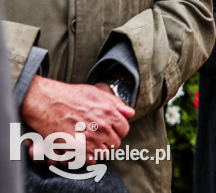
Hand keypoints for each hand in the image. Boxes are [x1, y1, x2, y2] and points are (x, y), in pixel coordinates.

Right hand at [19, 76, 133, 161]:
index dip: (118, 130)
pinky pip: (89, 160)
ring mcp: (88, 139)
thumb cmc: (70, 96)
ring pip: (103, 153)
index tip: (111, 129)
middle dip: (109, 141)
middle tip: (99, 137)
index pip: (124, 130)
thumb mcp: (97, 93)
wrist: (46, 102)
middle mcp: (101, 127)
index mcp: (109, 113)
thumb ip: (117, 104)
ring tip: (90, 143)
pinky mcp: (75, 149)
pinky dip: (87, 157)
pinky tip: (82, 149)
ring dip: (98, 149)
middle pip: (115, 143)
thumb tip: (130, 113)